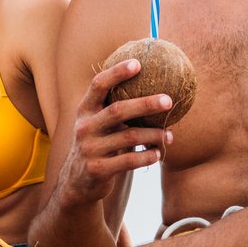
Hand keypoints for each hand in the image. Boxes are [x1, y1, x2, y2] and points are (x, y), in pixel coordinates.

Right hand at [53, 58, 175, 205]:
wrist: (78, 183)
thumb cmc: (99, 146)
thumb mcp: (99, 125)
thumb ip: (116, 109)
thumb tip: (154, 86)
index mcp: (85, 110)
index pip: (98, 85)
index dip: (117, 72)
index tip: (138, 63)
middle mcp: (84, 127)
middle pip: (118, 110)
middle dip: (146, 103)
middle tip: (169, 100)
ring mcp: (89, 149)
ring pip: (129, 137)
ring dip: (154, 135)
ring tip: (169, 135)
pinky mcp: (97, 169)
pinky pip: (129, 160)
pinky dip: (147, 156)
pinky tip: (158, 154)